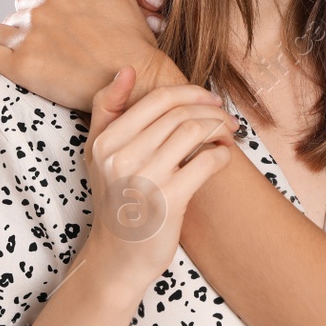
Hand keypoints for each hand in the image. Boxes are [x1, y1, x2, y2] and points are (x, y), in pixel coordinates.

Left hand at [0, 0, 170, 109]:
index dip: (38, 15)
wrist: (137, 78)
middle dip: (22, 28)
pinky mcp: (20, 66)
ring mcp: (28, 37)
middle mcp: (40, 10)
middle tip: (38, 48)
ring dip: (0, 40)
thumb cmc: (133, 40)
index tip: (48, 31)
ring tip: (8, 54)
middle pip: (15, 16)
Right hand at [82, 68, 237, 289]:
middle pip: (180, 113)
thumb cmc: (115, 199)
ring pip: (196, 131)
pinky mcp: (169, 200)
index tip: (210, 99)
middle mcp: (122, 157)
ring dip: (220, 128)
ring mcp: (146, 178)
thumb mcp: (99, 154)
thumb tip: (127, 69)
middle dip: (212, 109)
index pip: (158, 100)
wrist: (118, 256)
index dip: (191, 93)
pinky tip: (222, 158)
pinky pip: (207, 161)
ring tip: (227, 135)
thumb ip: (107, 109)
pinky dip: (222, 155)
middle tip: (227, 117)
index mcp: (106, 141)